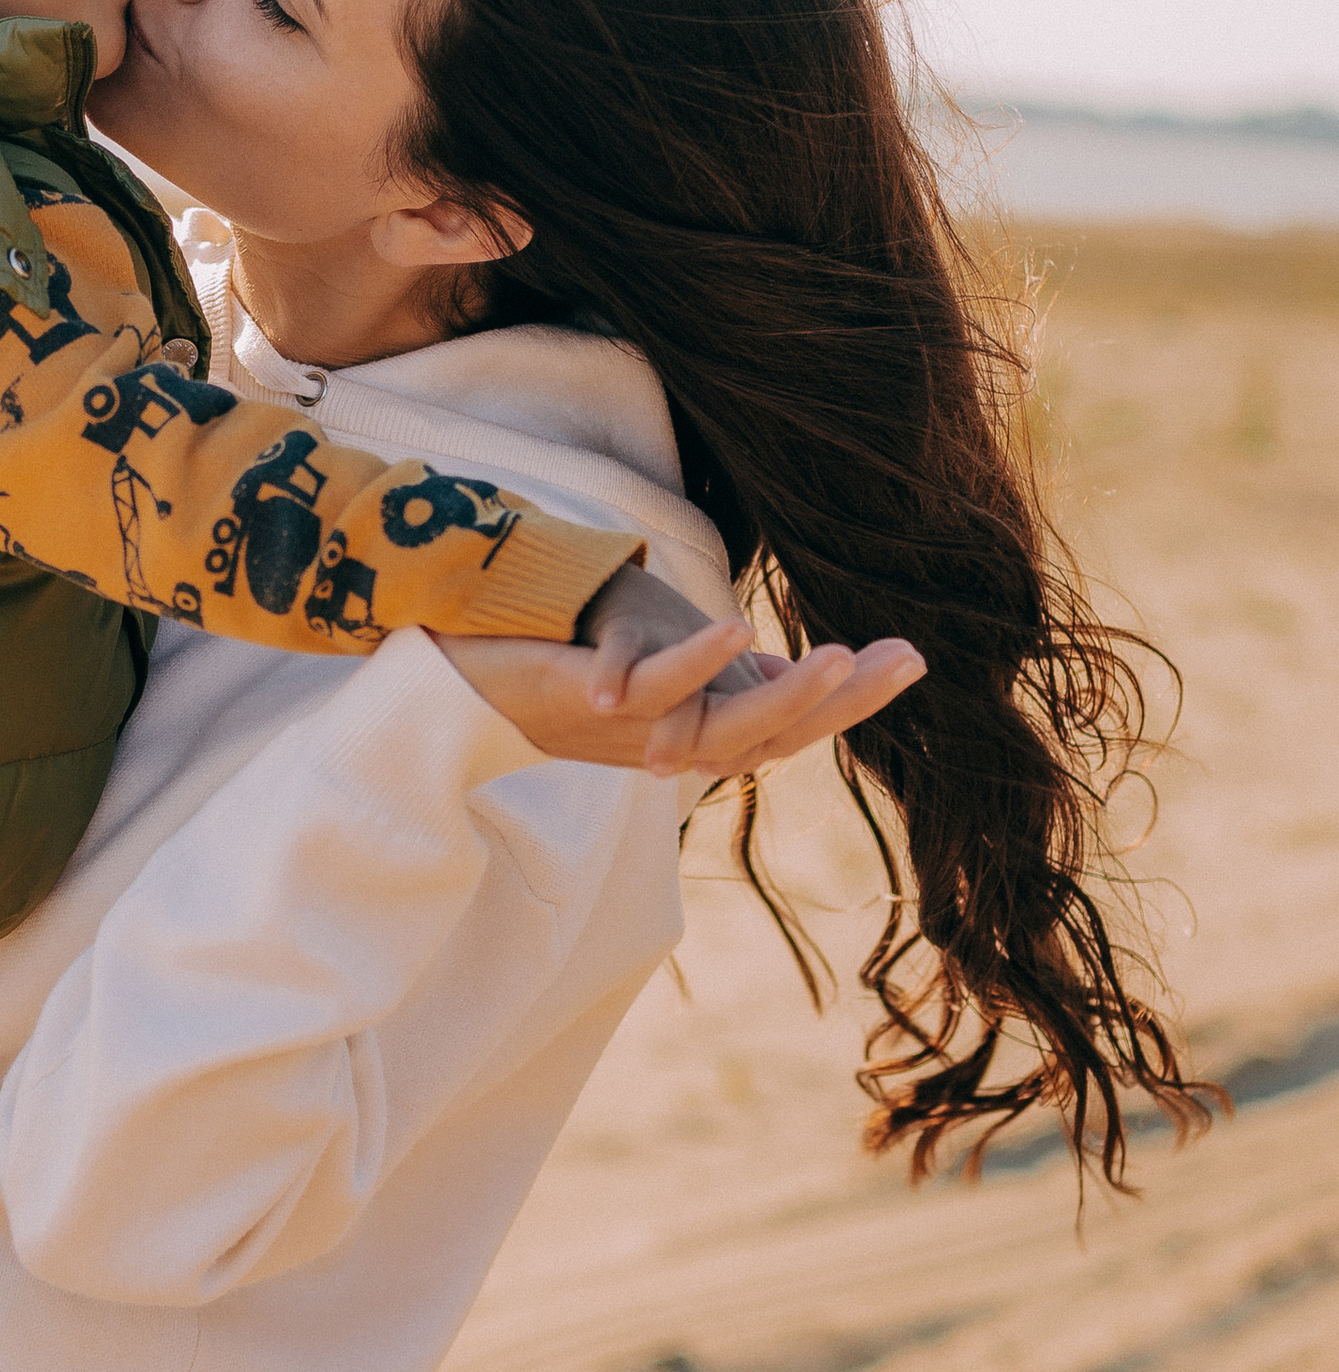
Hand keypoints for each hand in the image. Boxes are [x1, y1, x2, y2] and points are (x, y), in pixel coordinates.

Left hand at [437, 596, 924, 777]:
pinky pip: (651, 686)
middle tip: (901, 660)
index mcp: (696, 735)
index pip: (791, 728)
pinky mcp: (588, 696)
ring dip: (784, 697)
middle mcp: (671, 744)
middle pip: (772, 738)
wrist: (459, 671)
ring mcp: (632, 726)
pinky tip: (737, 627)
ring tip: (840, 654)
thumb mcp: (665, 667)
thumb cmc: (564, 668)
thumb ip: (729, 678)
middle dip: (841, 704)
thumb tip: (805, 676)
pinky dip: (693, 664)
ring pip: (722, 729)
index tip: (912, 656)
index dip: (853, 701)